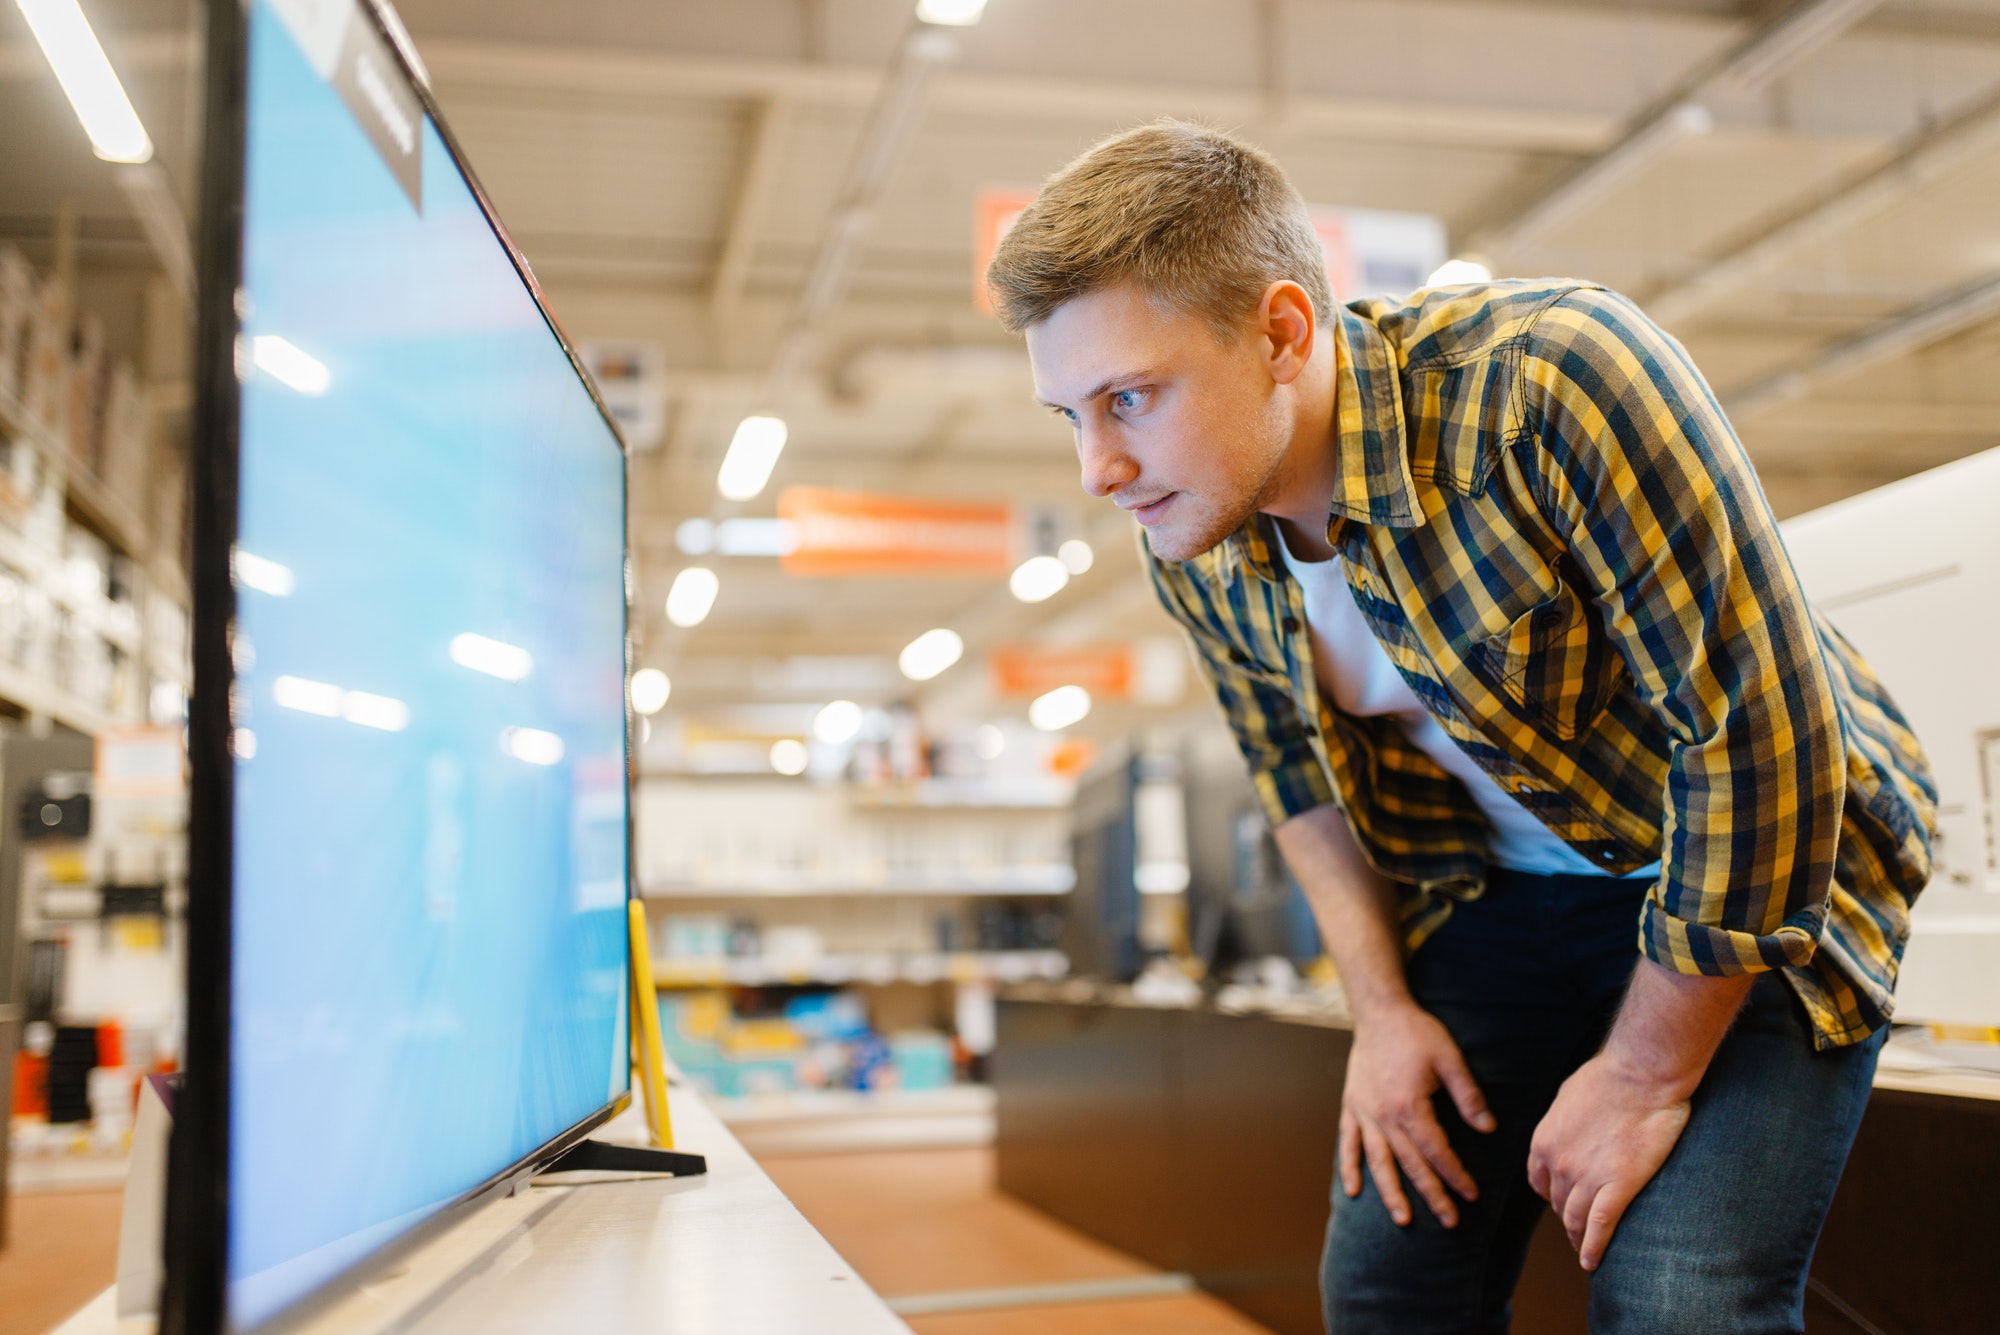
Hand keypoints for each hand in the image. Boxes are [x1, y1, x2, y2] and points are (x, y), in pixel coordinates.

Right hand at [1338, 1003, 1494, 1227]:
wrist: (1378, 1011)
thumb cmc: (1417, 1032)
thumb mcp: (1450, 1058)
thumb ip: (1468, 1095)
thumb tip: (1488, 1128)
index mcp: (1410, 1105)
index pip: (1436, 1151)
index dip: (1455, 1175)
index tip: (1472, 1194)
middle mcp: (1384, 1115)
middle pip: (1410, 1164)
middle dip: (1432, 1195)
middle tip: (1450, 1222)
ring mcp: (1365, 1112)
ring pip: (1377, 1161)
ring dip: (1390, 1192)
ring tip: (1403, 1219)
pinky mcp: (1352, 1105)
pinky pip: (1348, 1142)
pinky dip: (1348, 1167)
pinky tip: (1353, 1191)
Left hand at [1528, 1052, 1689, 1270]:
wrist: (1640, 1074)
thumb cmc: (1609, 1077)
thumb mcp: (1568, 1098)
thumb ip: (1564, 1123)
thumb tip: (1568, 1134)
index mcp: (1544, 1141)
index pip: (1539, 1182)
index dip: (1551, 1196)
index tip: (1563, 1204)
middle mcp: (1559, 1163)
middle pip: (1559, 1204)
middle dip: (1567, 1219)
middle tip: (1578, 1232)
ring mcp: (1587, 1176)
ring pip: (1577, 1220)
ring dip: (1578, 1239)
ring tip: (1584, 1253)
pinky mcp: (1619, 1185)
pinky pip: (1601, 1226)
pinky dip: (1594, 1248)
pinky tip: (1593, 1263)